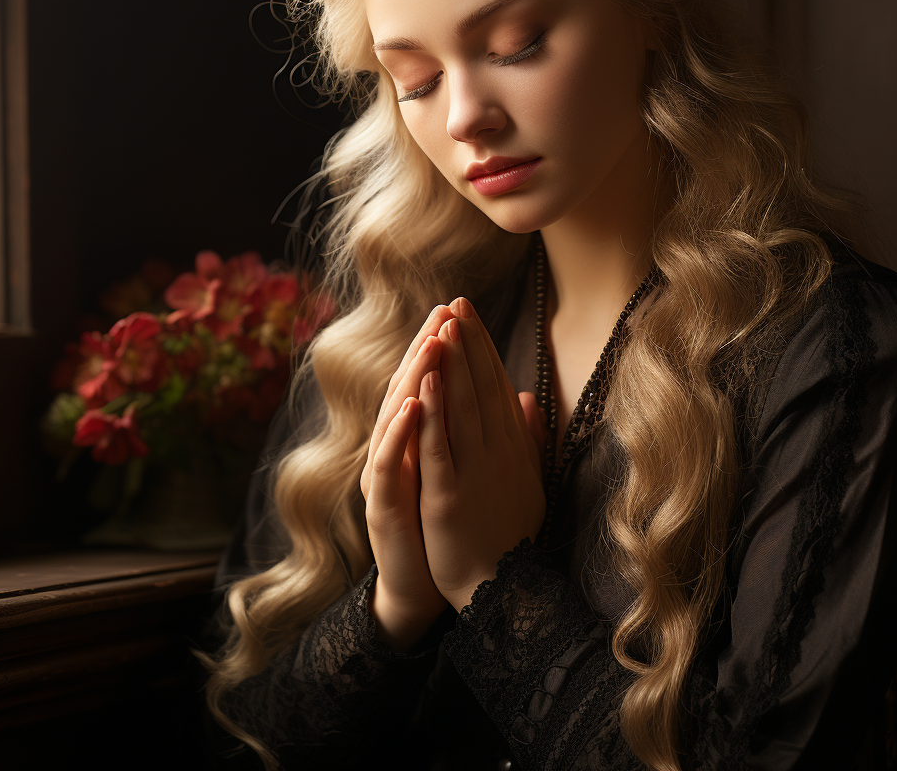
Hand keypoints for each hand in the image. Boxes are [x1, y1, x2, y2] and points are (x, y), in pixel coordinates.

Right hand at [360, 304, 455, 638]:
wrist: (429, 586)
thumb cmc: (451, 528)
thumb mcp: (468, 472)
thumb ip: (482, 432)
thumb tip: (514, 396)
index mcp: (420, 441)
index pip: (430, 382)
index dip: (446, 347)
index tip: (463, 311)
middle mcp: (398, 450)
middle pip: (409, 388)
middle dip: (429, 348)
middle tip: (446, 311)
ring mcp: (386, 476)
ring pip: (395, 416)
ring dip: (414, 377)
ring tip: (434, 342)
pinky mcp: (382, 503)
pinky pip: (387, 462)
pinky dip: (400, 431)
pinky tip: (415, 404)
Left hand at [417, 296, 547, 612]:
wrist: (503, 589)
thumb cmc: (511, 533)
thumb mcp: (528, 479)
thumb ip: (527, 436)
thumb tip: (526, 395)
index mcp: (511, 446)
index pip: (495, 385)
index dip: (482, 347)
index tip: (469, 313)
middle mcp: (497, 452)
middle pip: (480, 387)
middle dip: (467, 342)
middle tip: (456, 302)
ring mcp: (474, 472)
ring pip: (462, 408)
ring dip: (452, 363)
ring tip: (443, 324)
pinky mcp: (449, 495)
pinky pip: (440, 446)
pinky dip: (432, 411)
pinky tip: (426, 379)